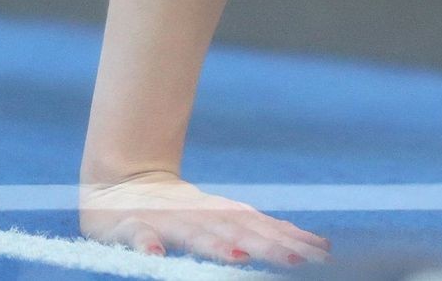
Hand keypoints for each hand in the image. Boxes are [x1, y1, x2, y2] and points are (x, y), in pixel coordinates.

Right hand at [79, 169, 331, 266]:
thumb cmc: (180, 211)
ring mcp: (166, 219)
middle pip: (236, 230)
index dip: (290, 239)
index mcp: (222, 213)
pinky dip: (147, 244)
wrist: (121, 182)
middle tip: (296, 260)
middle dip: (266, 245)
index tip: (321, 254)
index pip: (261, 226)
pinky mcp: (130, 225)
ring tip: (239, 258)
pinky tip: (156, 257)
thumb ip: (263, 230)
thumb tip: (317, 245)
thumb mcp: (224, 218)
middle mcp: (199, 214)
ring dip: (215, 245)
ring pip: (193, 233)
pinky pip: (138, 236)